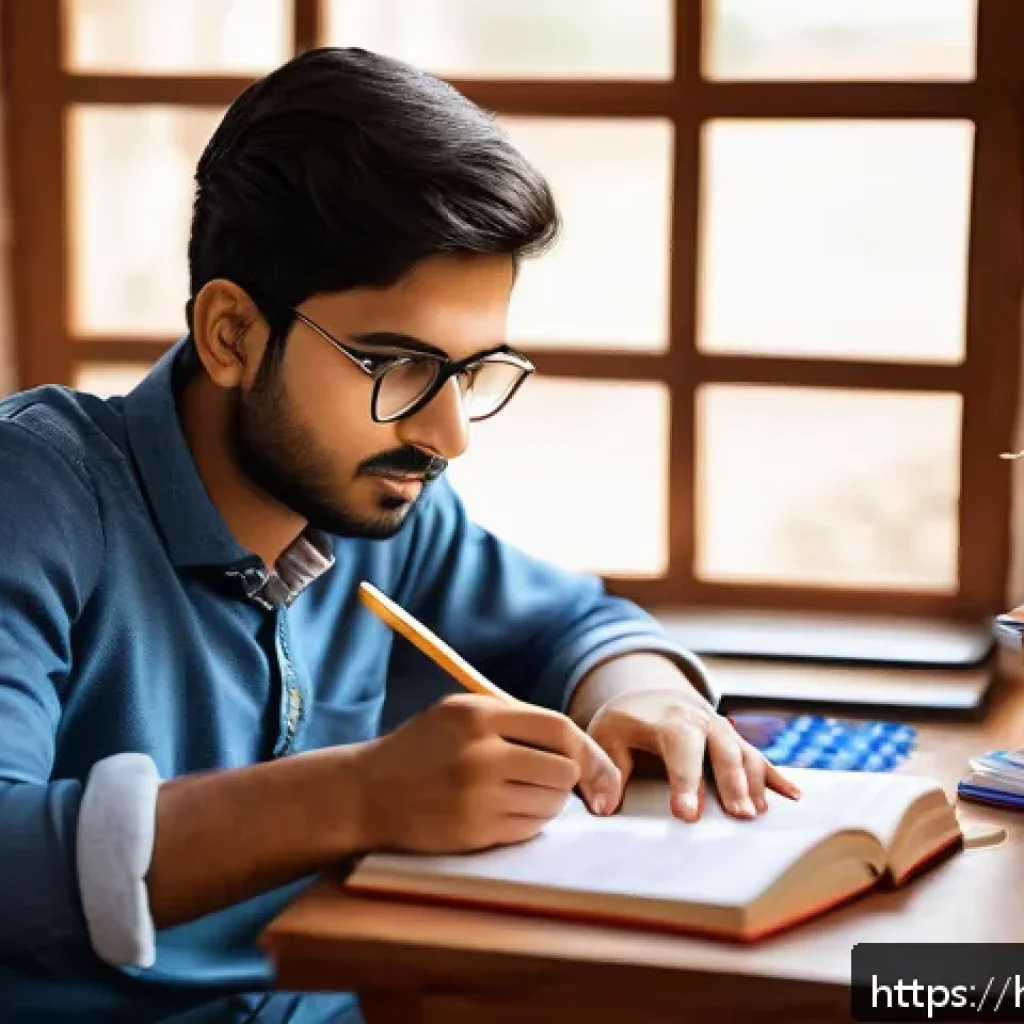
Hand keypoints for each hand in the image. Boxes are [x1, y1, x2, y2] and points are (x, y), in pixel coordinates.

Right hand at [355, 694, 621, 853]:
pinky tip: (498, 812)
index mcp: (479, 714)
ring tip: (514, 793)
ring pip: (552, 803)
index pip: (559, 729)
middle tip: (544, 780)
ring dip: (546, 803)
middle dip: (566, 779)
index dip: (590, 752)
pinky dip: (526, 823)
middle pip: (563, 769)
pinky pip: (529, 829)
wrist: (366, 793)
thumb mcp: (458, 713)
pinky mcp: (473, 831)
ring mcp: (477, 795)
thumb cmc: (420, 749)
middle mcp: (481, 752)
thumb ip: (513, 719)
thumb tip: (579, 744)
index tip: (603, 772)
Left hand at [586, 686, 800, 822]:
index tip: (686, 814)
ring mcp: (723, 732)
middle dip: (732, 782)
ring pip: (745, 754)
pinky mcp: (736, 743)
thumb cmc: (627, 723)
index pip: (680, 748)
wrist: (652, 696)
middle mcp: (702, 723)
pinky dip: (777, 776)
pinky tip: (794, 796)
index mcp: (669, 720)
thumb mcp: (607, 736)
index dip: (685, 781)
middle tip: (739, 816)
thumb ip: (607, 768)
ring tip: (757, 815)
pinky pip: (760, 758)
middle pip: (722, 750)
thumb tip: (604, 808)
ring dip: (754, 783)